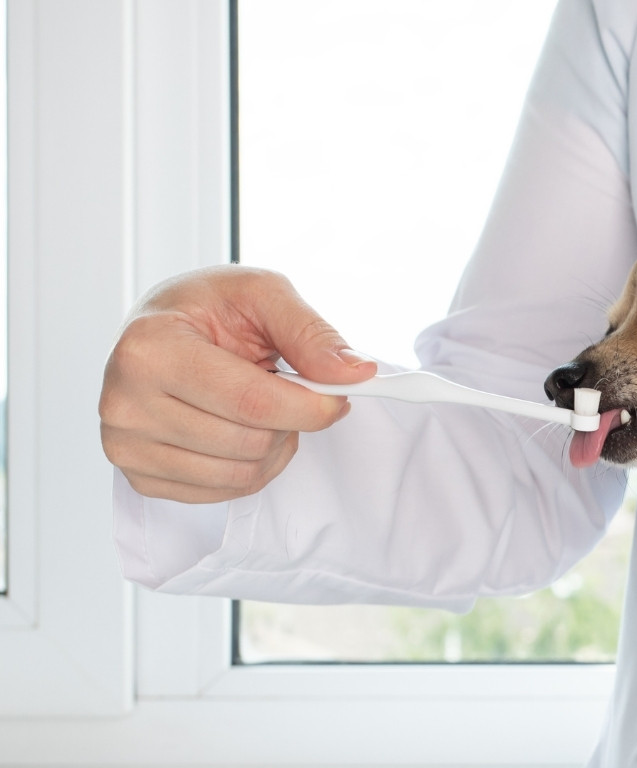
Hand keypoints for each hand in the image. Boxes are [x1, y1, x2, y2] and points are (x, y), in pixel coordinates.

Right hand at [99, 265, 377, 502]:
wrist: (161, 328)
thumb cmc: (208, 308)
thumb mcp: (262, 294)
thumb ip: (311, 333)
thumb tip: (355, 372)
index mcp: (149, 348)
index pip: (250, 402)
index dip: (310, 406)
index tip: (339, 395)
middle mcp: (125, 402)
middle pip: (249, 442)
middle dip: (289, 420)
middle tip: (285, 388)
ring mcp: (126, 446)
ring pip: (241, 474)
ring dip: (273, 445)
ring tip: (262, 407)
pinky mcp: (140, 478)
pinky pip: (223, 493)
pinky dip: (251, 467)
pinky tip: (240, 429)